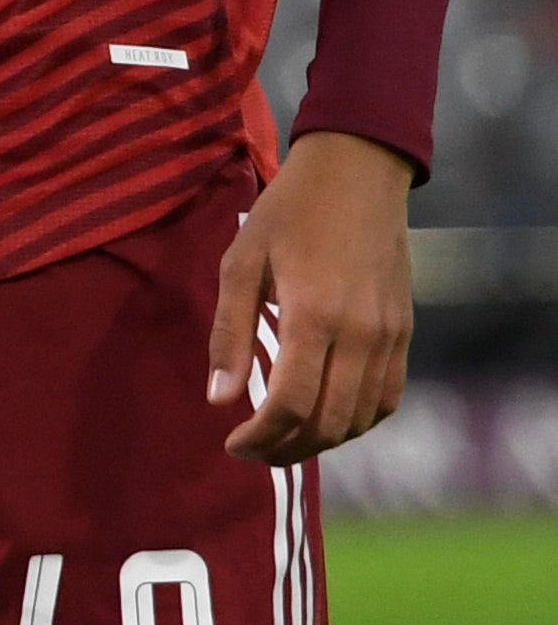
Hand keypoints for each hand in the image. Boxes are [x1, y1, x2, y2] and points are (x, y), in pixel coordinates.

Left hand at [208, 130, 415, 464]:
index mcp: (313, 316)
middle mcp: (360, 335)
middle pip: (328, 423)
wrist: (357, 175)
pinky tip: (325, 418)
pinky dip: (357, 421)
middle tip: (251, 449)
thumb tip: (218, 398)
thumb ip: (229, 333)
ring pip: (360, 418)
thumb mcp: (241, 263)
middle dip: (285, 448)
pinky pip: (387, 398)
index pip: (292, 405)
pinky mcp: (405, 333)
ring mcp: (390, 336)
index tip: (231, 443)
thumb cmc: (288, 213)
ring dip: (320, 440)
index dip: (260, 437)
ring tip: (282, 439)